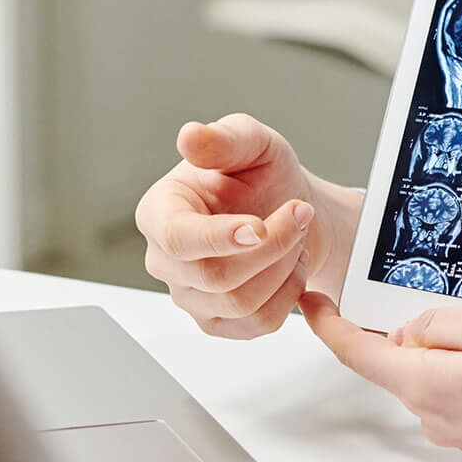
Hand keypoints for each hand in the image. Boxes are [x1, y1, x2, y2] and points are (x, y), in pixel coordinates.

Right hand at [135, 114, 359, 337]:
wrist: (288, 208)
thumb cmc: (262, 175)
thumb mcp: (252, 143)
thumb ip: (224, 138)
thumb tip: (190, 136)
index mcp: (160, 210)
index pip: (176, 237)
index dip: (217, 238)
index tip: (258, 226)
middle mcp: (165, 258)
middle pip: (214, 276)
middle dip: (271, 247)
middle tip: (300, 214)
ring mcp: (188, 295)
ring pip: (238, 303)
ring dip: (283, 268)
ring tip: (296, 237)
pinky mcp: (215, 321)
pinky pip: (256, 324)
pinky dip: (288, 294)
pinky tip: (292, 264)